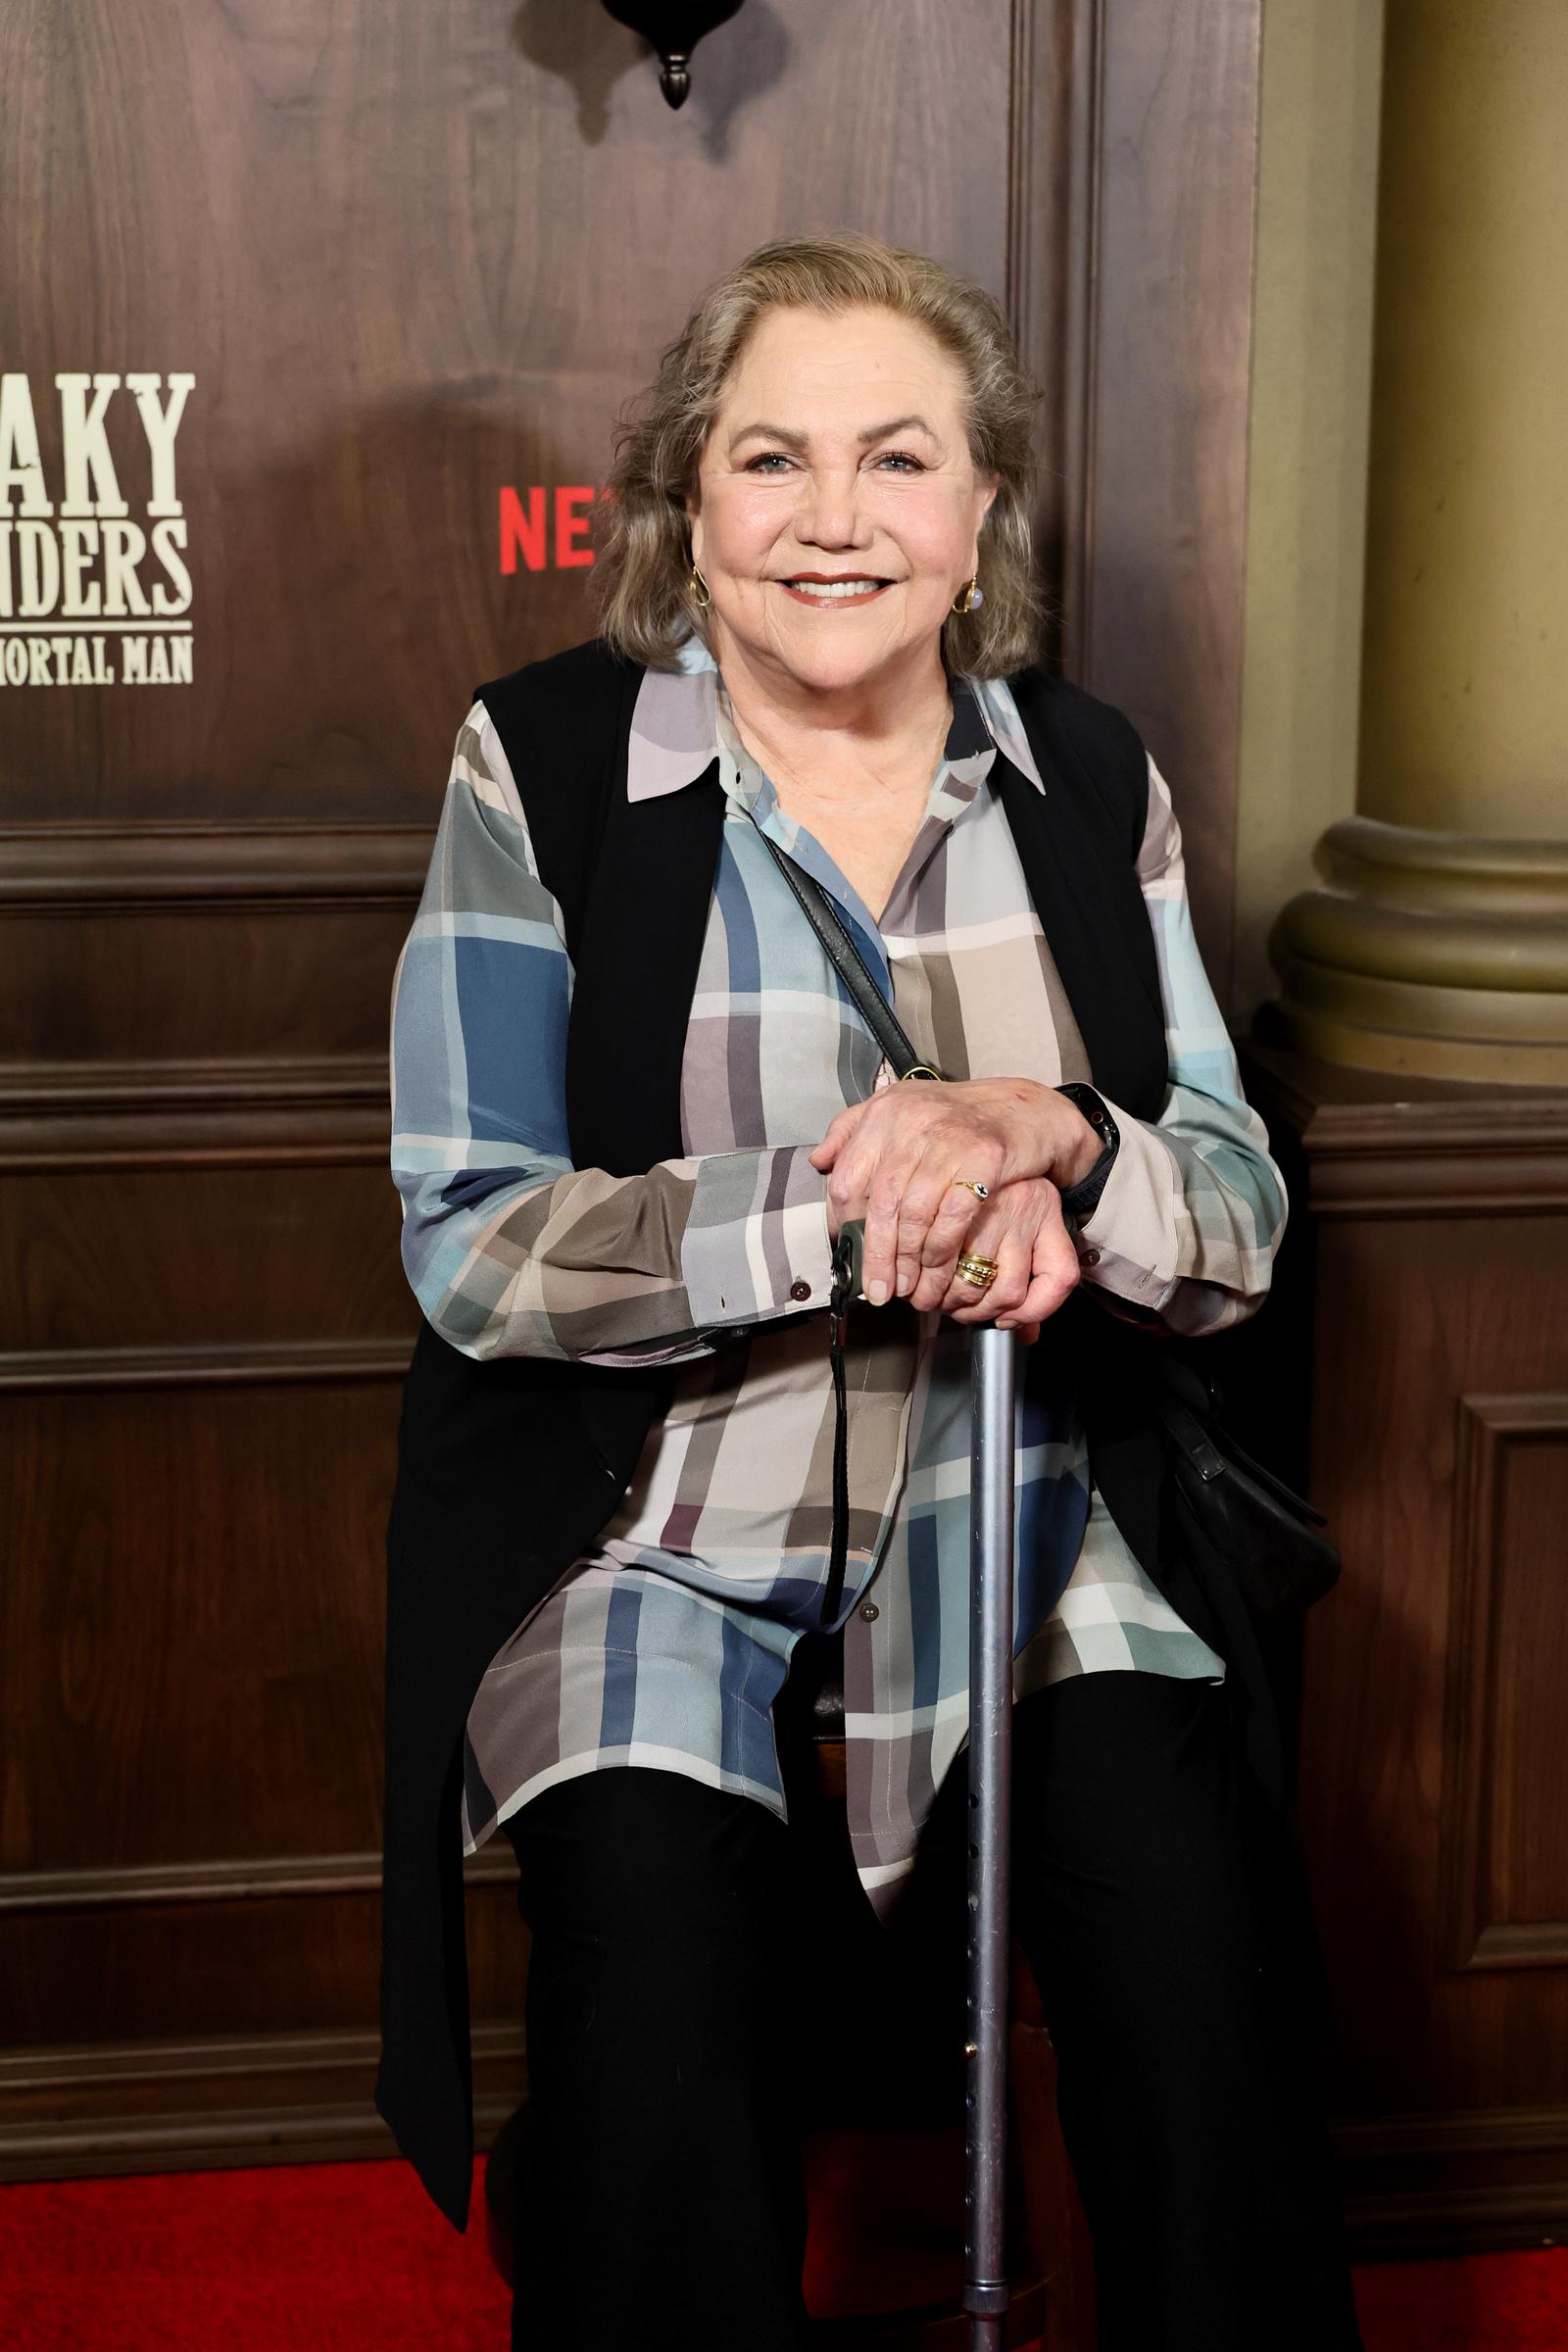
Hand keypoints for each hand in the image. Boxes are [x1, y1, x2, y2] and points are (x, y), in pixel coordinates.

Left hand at [810, 1076, 1099, 1306]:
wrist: (1020, 1107)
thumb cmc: (953, 1116)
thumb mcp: (898, 1108)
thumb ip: (852, 1130)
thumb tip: (819, 1161)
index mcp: (883, 1113)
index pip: (848, 1180)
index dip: (845, 1225)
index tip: (849, 1253)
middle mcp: (912, 1123)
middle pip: (881, 1205)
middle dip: (877, 1256)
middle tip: (878, 1290)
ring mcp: (949, 1140)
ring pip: (916, 1216)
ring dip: (910, 1261)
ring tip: (908, 1289)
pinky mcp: (985, 1158)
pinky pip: (954, 1216)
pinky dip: (942, 1250)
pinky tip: (937, 1270)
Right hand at [924, 1176, 1079, 1341]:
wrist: (971, 1133)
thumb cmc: (997, 1187)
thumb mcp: (1025, 1223)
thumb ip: (1033, 1281)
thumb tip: (1026, 1336)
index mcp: (1046, 1211)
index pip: (1060, 1276)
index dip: (1034, 1312)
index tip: (1008, 1320)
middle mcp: (1023, 1206)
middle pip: (1009, 1292)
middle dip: (977, 1313)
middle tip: (956, 1309)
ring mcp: (987, 1201)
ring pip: (972, 1283)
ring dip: (949, 1302)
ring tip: (933, 1297)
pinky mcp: (947, 1197)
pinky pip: (939, 1260)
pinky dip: (927, 1280)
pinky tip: (919, 1278)